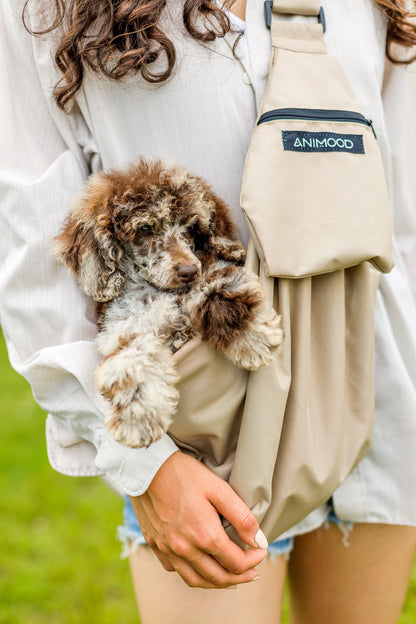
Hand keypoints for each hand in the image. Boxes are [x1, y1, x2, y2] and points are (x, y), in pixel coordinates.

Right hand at [129, 451, 267, 588]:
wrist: (146, 467)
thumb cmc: (184, 474)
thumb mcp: (219, 489)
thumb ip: (242, 517)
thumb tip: (259, 541)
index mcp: (205, 536)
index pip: (236, 563)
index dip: (254, 560)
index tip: (261, 550)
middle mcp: (185, 549)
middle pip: (218, 577)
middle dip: (240, 577)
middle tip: (253, 570)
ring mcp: (167, 549)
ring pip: (196, 580)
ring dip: (217, 582)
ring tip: (231, 576)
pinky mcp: (155, 544)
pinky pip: (175, 570)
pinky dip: (192, 574)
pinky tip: (200, 566)